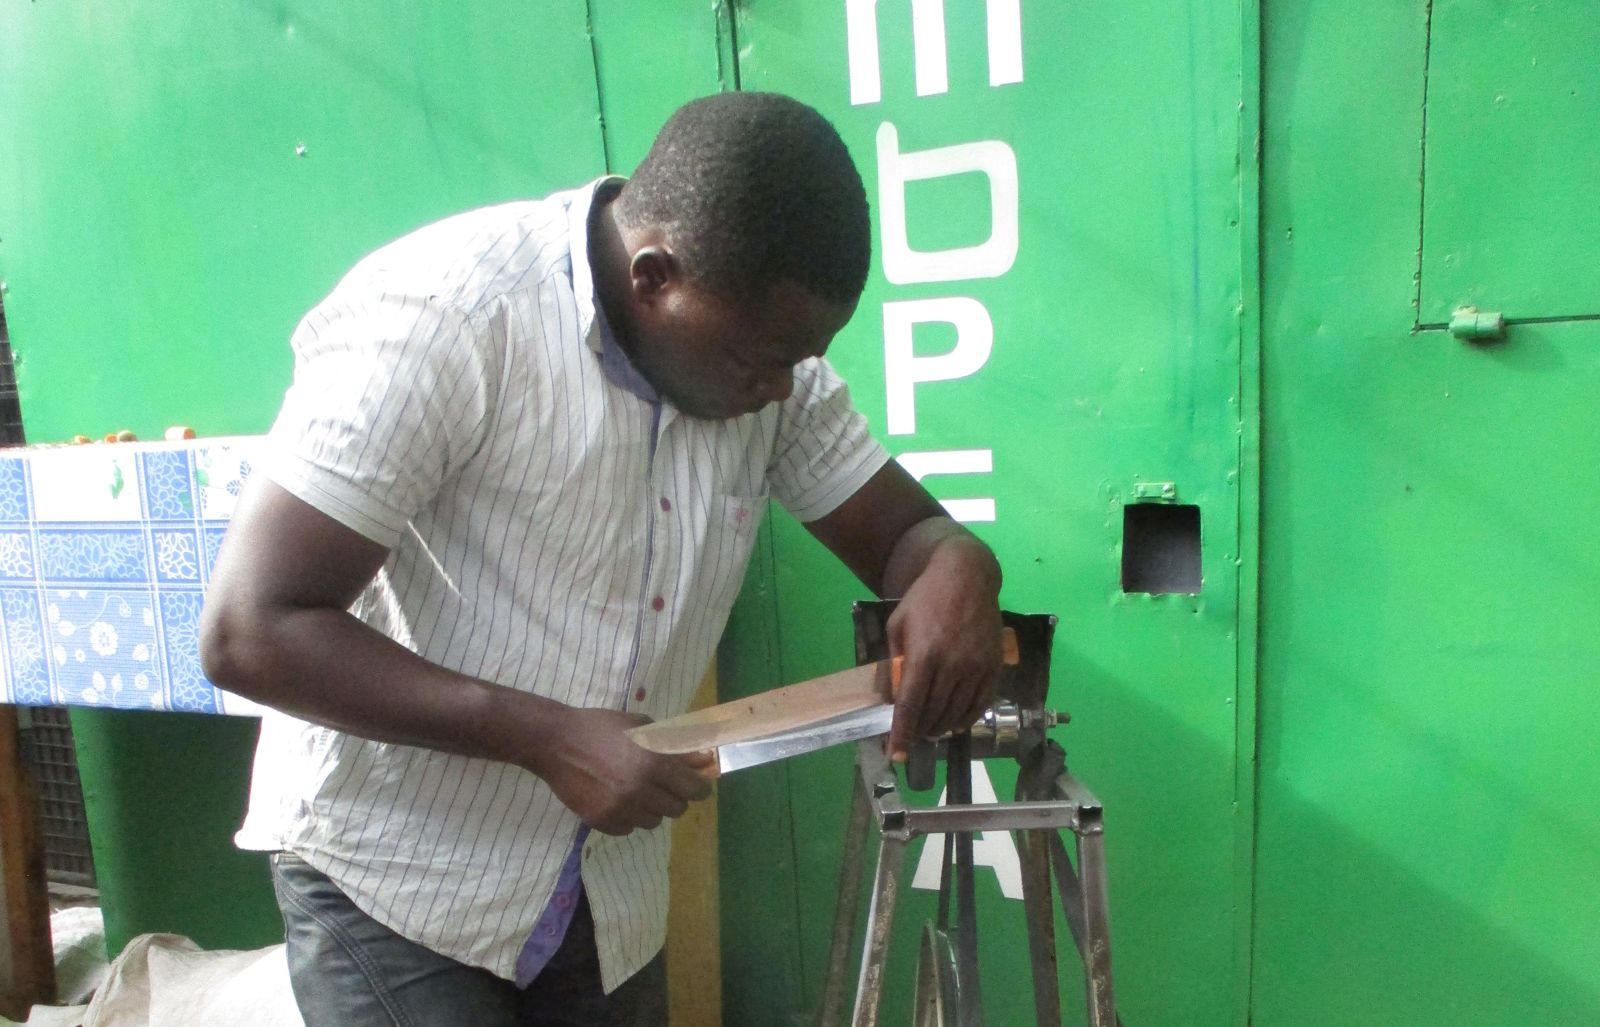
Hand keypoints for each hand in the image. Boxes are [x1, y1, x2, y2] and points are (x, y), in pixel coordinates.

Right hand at [535, 708, 713, 834]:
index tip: (696, 785)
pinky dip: (629, 818)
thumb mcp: (641, 727)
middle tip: (663, 785)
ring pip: (654, 822)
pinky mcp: (601, 822)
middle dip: (675, 797)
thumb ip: (675, 745)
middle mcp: (639, 790)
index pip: (693, 789)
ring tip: (637, 790)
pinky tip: (617, 799)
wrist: (555, 743)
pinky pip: (629, 829)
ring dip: (652, 808)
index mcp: (653, 763)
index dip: (699, 788)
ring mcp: (619, 809)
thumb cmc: (601, 727)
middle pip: (677, 809)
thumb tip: (703, 760)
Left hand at [885, 536, 1003, 761]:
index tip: (895, 754)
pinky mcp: (994, 666)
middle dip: (919, 732)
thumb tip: (887, 698)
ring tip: (930, 732)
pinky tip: (955, 724)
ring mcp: (977, 667)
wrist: (967, 576)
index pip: (911, 704)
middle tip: (910, 739)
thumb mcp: (898, 625)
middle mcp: (953, 664)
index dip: (902, 733)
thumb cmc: (925, 598)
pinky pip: (980, 704)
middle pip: (934, 713)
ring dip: (941, 728)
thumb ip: (892, 662)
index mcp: (925, 653)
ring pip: (957, 713)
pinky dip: (966, 719)